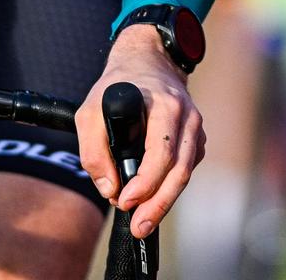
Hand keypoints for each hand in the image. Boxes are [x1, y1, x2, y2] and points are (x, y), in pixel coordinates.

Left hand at [75, 25, 204, 238]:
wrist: (147, 59)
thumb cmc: (118, 85)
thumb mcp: (90, 110)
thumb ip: (92, 150)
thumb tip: (108, 187)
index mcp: (164, 105)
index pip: (160, 151)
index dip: (145, 182)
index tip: (124, 200)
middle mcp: (186, 115)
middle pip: (178, 169)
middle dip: (158, 203)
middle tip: (138, 226)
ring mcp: (195, 125)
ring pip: (186, 172)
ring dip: (165, 200)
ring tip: (144, 221)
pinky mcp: (196, 135)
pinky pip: (187, 167)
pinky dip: (171, 186)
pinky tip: (154, 198)